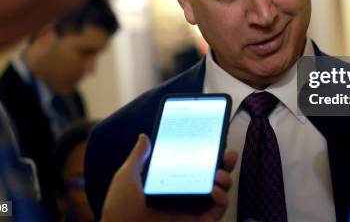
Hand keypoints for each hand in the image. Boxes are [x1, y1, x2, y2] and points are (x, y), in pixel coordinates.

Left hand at [101, 134, 237, 221]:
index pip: (195, 166)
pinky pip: (218, 212)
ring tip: (218, 174)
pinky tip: (213, 190)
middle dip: (225, 164)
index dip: (207, 154)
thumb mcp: (128, 176)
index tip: (214, 140)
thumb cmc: (120, 208)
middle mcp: (185, 195)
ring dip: (226, 181)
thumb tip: (144, 137)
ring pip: (220, 193)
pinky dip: (222, 200)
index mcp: (172, 182)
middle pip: (213, 177)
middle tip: (228, 154)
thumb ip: (138, 157)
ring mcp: (192, 210)